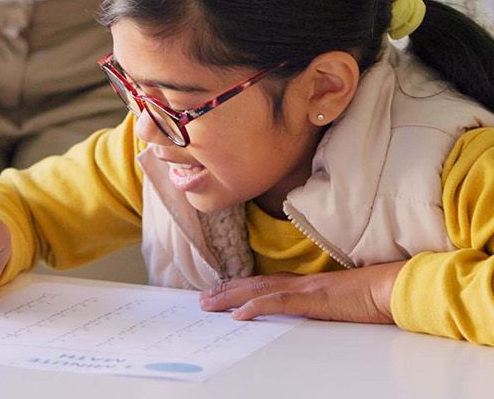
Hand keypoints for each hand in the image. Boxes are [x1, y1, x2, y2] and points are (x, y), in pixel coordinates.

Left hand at [199, 261, 404, 323]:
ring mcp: (305, 289)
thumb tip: (318, 308)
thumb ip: (326, 302)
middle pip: (255, 284)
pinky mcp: (313, 299)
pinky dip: (255, 308)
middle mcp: (301, 282)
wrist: (394, 286)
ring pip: (258, 291)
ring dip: (230, 298)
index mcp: (308, 282)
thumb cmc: (376, 294)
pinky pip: (278, 303)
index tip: (222, 291)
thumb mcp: (344, 299)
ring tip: (209, 304)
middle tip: (203, 299)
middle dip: (227, 291)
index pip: (267, 283)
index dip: (242, 287)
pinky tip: (238, 315)